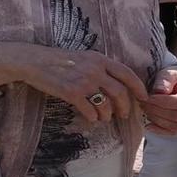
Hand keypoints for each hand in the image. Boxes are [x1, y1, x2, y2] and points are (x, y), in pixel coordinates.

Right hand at [0, 42, 147, 126]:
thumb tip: (115, 83)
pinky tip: (91, 118)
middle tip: (123, 114)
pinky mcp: (72, 93)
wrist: (32, 62)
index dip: (138, 87)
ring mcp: (84, 81)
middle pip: (120, 92)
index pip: (127, 74)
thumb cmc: (56, 60)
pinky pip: (90, 110)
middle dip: (125, 106)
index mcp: (99, 59)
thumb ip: (98, 67)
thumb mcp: (81, 57)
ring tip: (104, 118)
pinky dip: (93, 117)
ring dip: (108, 114)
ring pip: (106, 103)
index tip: (143, 98)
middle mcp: (95, 69)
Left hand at [141, 68, 176, 135]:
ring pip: (176, 126)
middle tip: (142, 103)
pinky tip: (148, 124)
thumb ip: (164, 81)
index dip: (165, 102)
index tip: (148, 98)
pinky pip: (174, 132)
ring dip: (156, 119)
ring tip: (145, 109)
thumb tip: (158, 92)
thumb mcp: (169, 73)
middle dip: (157, 110)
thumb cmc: (174, 78)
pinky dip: (159, 130)